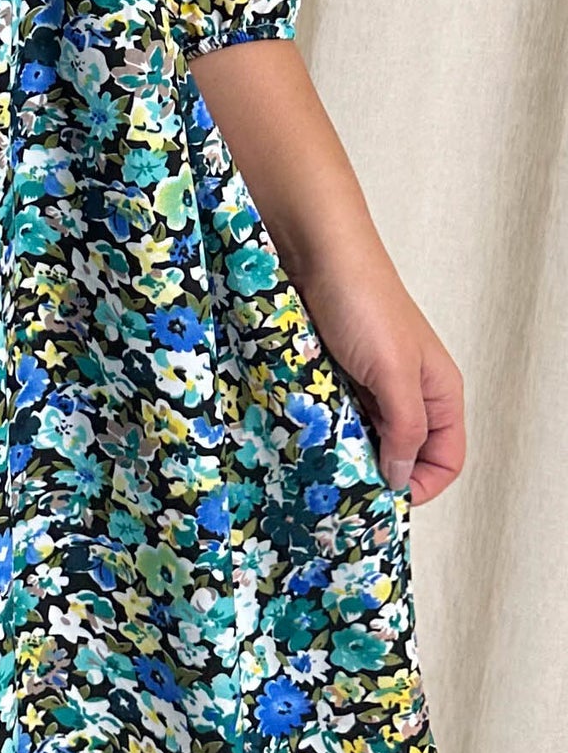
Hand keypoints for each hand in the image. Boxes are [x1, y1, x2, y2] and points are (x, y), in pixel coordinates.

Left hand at [292, 247, 466, 506]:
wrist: (317, 252)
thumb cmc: (363, 302)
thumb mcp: (393, 373)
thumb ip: (405, 427)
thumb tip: (400, 476)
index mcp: (439, 392)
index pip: (446, 459)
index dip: (421, 485)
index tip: (382, 500)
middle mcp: (410, 392)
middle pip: (405, 453)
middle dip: (378, 473)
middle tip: (343, 489)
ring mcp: (372, 384)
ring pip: (368, 438)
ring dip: (347, 453)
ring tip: (321, 466)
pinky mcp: (338, 375)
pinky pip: (338, 418)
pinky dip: (326, 432)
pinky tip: (306, 438)